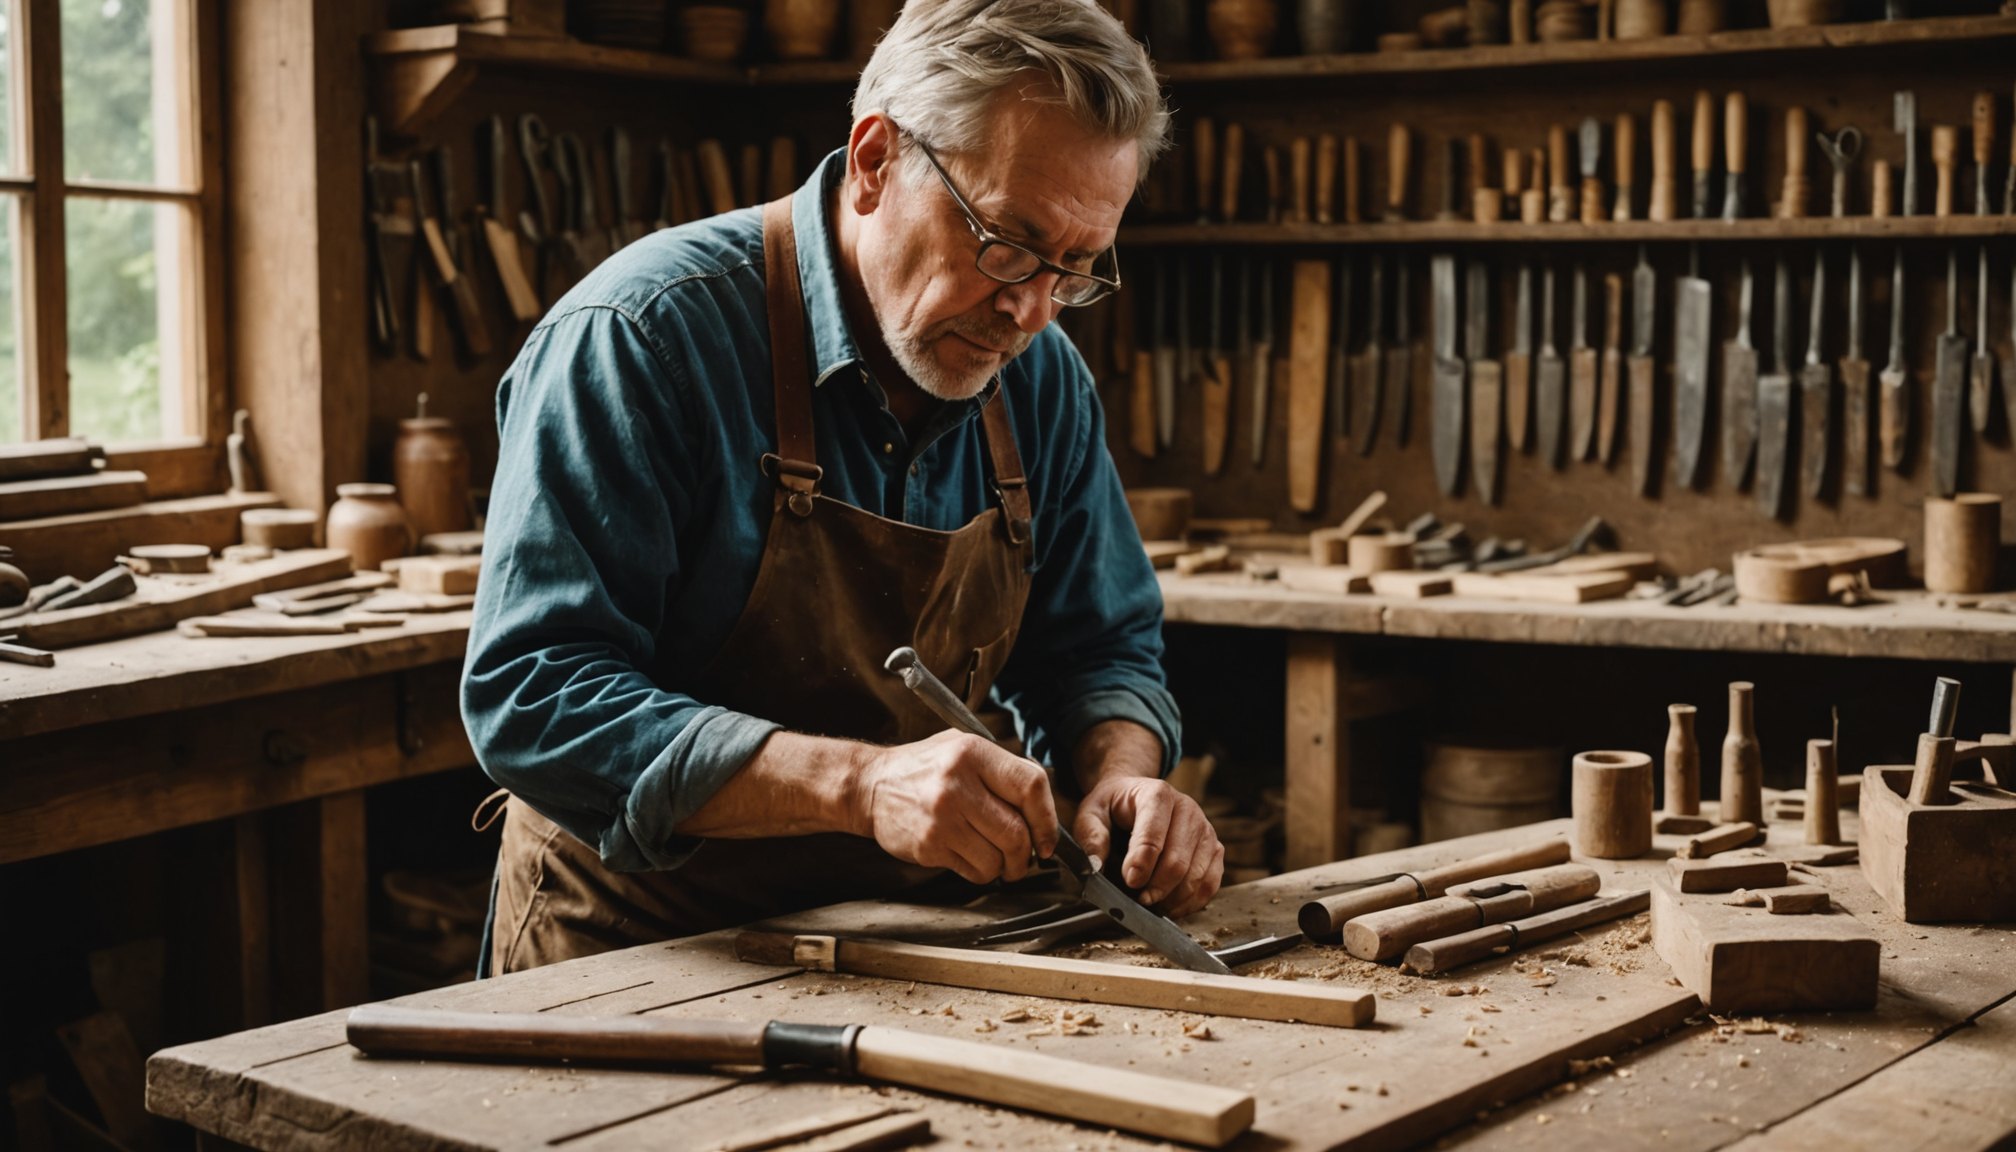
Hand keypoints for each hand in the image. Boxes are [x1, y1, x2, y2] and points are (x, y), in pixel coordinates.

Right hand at [852, 730, 1058, 884]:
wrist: (870, 786)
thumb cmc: (923, 767)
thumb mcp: (962, 747)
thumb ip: (1002, 768)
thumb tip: (1043, 804)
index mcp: (972, 752)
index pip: (1030, 786)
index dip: (1047, 818)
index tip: (1047, 837)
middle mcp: (957, 784)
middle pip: (1017, 832)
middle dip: (1028, 853)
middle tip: (1025, 857)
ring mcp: (941, 817)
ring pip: (997, 858)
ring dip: (1005, 867)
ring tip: (998, 860)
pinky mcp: (928, 845)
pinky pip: (973, 871)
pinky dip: (981, 872)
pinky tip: (972, 858)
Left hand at [1073, 775, 1222, 917]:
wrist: (1136, 796)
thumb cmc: (1114, 807)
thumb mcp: (1091, 813)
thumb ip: (1091, 836)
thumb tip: (1095, 867)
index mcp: (1157, 794)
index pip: (1153, 835)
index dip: (1141, 864)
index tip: (1130, 882)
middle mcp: (1187, 808)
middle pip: (1177, 861)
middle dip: (1156, 888)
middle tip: (1137, 900)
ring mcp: (1205, 829)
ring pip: (1196, 876)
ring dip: (1172, 899)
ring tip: (1151, 904)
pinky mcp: (1214, 848)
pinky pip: (1210, 884)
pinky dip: (1191, 903)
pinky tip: (1170, 907)